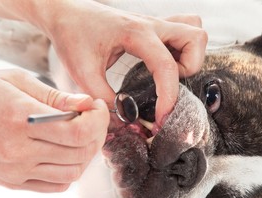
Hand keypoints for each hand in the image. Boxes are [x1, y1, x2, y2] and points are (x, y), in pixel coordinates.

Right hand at [0, 69, 108, 191]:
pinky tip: (66, 153)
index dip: (98, 120)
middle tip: (94, 119)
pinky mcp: (13, 183)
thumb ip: (54, 95)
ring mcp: (16, 171)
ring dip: (87, 154)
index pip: (77, 130)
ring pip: (72, 172)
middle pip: (80, 152)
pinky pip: (56, 186)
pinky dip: (70, 171)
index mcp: (20, 119)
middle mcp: (19, 150)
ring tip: (81, 136)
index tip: (97, 107)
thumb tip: (86, 103)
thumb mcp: (13, 80)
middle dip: (97, 134)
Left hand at [40, 1, 207, 125]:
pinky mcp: (153, 27)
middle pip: (195, 39)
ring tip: (170, 74)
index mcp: (135, 33)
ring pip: (194, 32)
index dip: (169, 97)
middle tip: (169, 86)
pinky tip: (164, 63)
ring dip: (190, 57)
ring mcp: (154, 23)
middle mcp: (151, 25)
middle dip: (189, 70)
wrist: (66, 13)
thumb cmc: (73, 36)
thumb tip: (125, 119)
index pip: (166, 66)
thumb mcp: (83, 72)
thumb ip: (104, 98)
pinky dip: (183, 50)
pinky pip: (183, 31)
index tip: (162, 118)